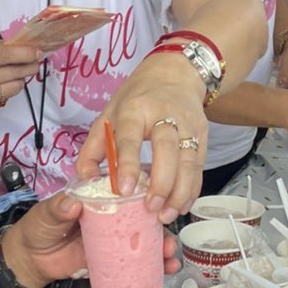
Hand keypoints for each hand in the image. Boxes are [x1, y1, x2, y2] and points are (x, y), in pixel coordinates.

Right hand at [0, 37, 41, 125]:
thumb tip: (15, 46)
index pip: (5, 56)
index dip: (25, 54)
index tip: (38, 51)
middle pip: (14, 74)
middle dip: (30, 67)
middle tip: (35, 62)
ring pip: (13, 90)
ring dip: (20, 80)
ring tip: (18, 72)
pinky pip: (2, 102)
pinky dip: (5, 92)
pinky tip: (0, 85)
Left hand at [77, 52, 208, 223]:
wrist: (175, 73)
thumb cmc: (137, 98)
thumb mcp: (109, 113)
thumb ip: (94, 147)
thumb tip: (84, 180)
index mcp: (136, 109)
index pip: (132, 138)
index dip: (128, 164)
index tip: (124, 190)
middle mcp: (165, 115)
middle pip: (167, 149)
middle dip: (161, 182)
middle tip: (151, 208)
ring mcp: (188, 124)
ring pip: (189, 160)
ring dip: (180, 191)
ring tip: (167, 215)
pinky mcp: (203, 134)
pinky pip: (199, 165)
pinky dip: (193, 188)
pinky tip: (182, 205)